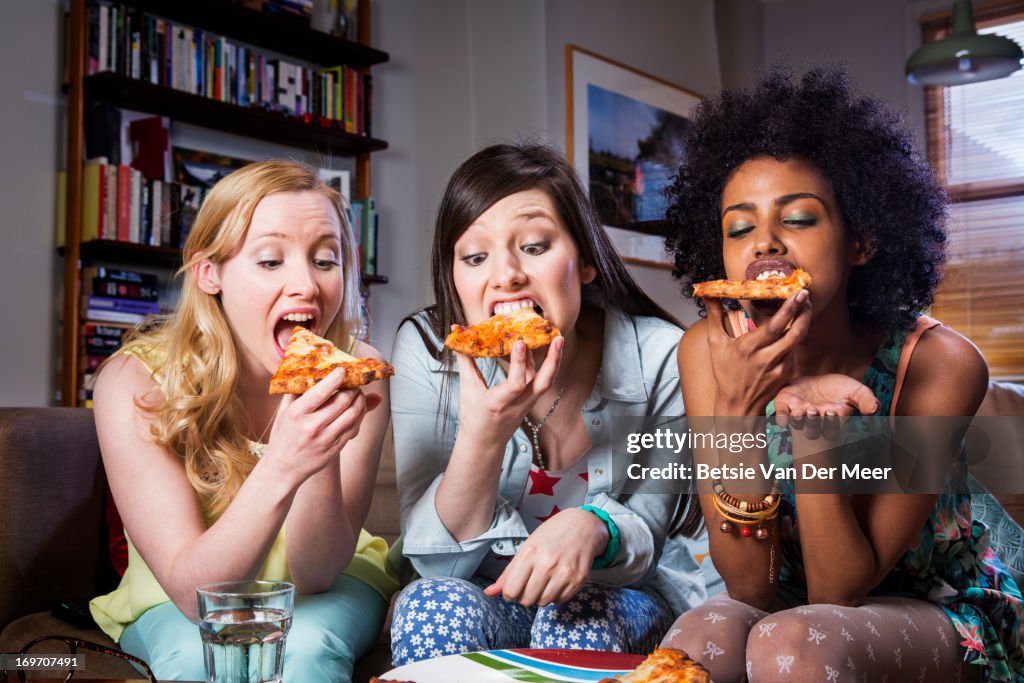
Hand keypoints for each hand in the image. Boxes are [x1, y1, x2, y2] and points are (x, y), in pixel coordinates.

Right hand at [264, 368, 373, 482]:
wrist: (283, 468)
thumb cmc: (284, 435)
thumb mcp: (285, 411)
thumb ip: (299, 391)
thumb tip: (316, 372)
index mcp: (297, 413)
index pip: (320, 392)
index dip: (335, 379)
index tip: (343, 370)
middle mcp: (312, 426)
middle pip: (343, 401)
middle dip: (353, 389)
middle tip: (355, 383)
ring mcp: (326, 439)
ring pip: (353, 414)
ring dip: (361, 400)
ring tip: (359, 395)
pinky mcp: (335, 449)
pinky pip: (354, 428)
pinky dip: (359, 415)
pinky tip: (357, 410)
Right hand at [454, 336, 562, 444]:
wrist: (485, 443)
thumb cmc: (474, 417)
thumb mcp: (467, 390)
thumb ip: (466, 363)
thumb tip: (459, 337)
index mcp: (500, 403)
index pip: (515, 384)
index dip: (519, 363)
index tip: (520, 342)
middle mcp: (519, 404)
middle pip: (544, 383)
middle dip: (553, 360)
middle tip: (558, 338)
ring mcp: (528, 404)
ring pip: (546, 381)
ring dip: (553, 360)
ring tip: (556, 339)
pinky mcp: (530, 401)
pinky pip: (540, 381)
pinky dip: (542, 365)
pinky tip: (537, 349)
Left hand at [483, 508, 606, 605]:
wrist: (582, 525)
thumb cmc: (551, 535)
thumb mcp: (526, 548)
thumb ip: (508, 573)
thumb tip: (488, 593)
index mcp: (530, 553)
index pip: (511, 591)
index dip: (510, 593)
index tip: (515, 586)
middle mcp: (547, 564)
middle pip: (526, 600)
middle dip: (525, 596)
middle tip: (530, 584)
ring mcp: (564, 573)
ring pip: (543, 603)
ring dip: (540, 596)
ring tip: (544, 581)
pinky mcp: (578, 580)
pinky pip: (559, 601)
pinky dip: (555, 595)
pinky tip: (557, 581)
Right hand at [705, 291, 811, 414]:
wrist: (738, 406)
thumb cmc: (725, 373)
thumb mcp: (716, 344)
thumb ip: (714, 316)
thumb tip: (709, 294)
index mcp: (748, 349)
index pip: (775, 326)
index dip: (789, 309)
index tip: (798, 294)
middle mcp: (767, 359)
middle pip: (795, 332)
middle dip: (804, 312)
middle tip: (806, 295)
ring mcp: (780, 368)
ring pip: (797, 340)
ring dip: (803, 321)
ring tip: (803, 307)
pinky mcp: (787, 373)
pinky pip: (793, 350)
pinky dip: (794, 337)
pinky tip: (792, 328)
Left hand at [775, 374, 878, 440]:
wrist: (819, 378)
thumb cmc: (840, 389)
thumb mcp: (857, 392)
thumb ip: (866, 400)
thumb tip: (874, 409)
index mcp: (832, 422)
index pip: (831, 430)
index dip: (831, 424)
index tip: (833, 411)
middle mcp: (814, 421)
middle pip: (813, 431)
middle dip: (814, 423)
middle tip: (818, 410)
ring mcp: (799, 412)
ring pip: (797, 423)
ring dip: (798, 420)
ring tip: (803, 410)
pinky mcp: (786, 403)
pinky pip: (781, 413)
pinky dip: (781, 417)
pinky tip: (782, 420)